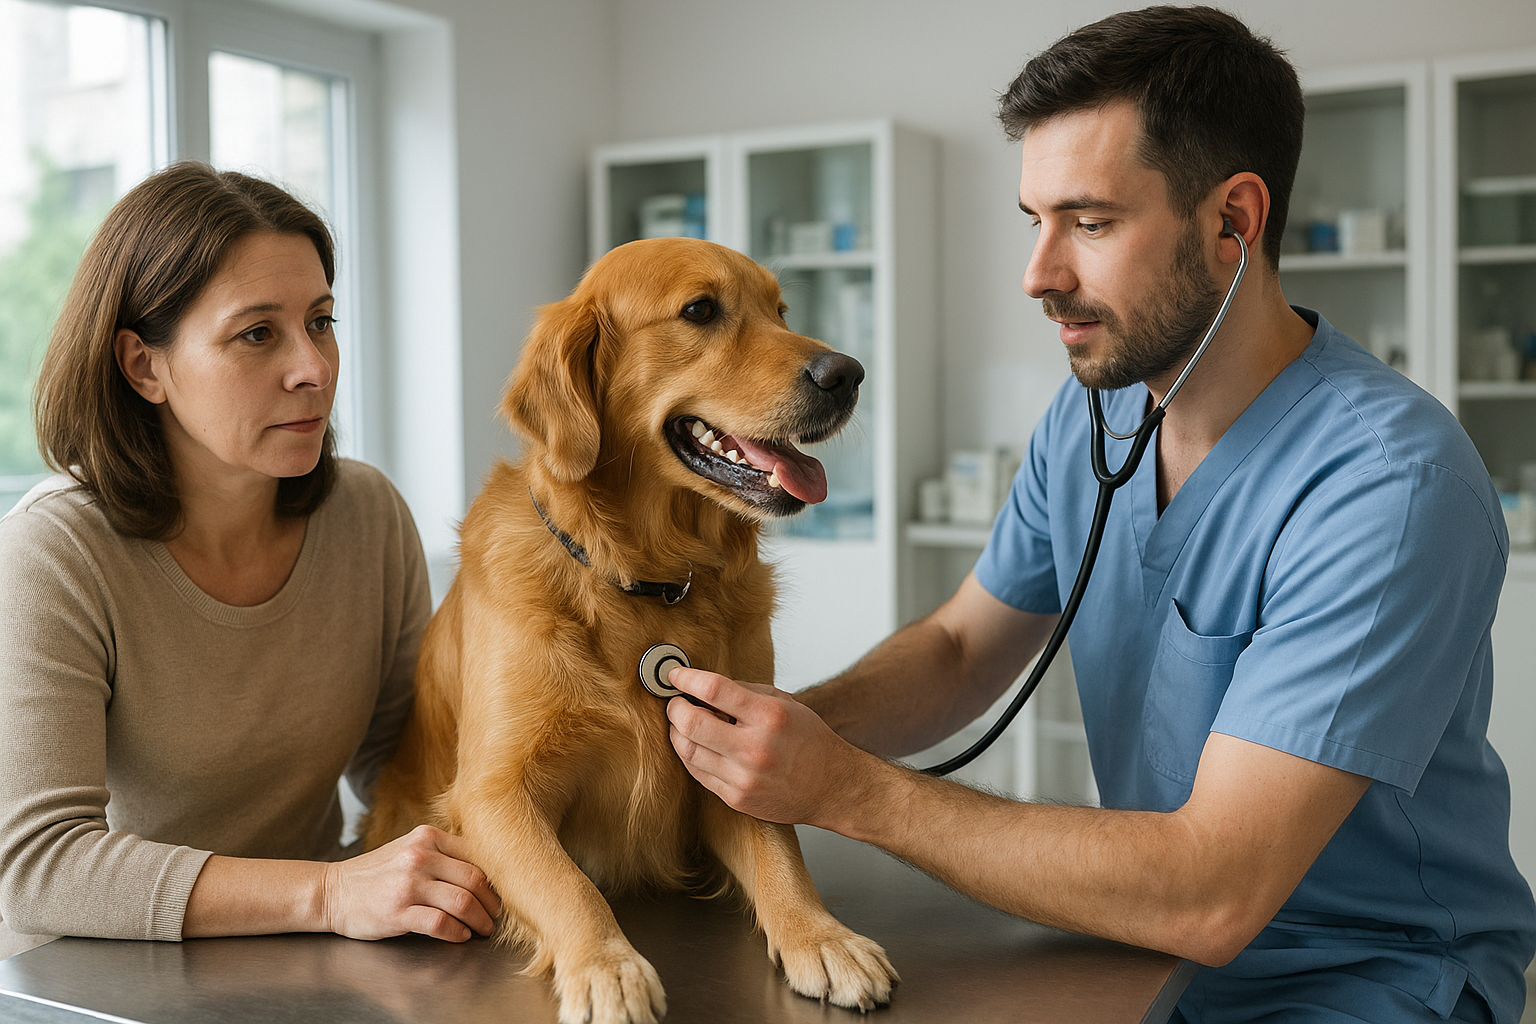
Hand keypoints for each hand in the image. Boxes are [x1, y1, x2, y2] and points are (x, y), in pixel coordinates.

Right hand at [322, 824, 501, 941]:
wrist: (332, 891)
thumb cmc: (376, 873)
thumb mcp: (409, 848)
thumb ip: (442, 853)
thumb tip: (485, 871)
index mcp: (428, 837)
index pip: (477, 855)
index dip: (495, 877)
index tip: (500, 892)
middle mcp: (420, 856)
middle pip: (476, 879)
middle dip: (492, 902)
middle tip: (496, 915)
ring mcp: (409, 884)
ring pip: (462, 901)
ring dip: (480, 920)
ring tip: (483, 929)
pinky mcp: (398, 911)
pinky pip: (441, 923)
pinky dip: (457, 932)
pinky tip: (460, 936)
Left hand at [665, 667, 869, 828]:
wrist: (831, 787)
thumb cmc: (809, 741)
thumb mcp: (784, 703)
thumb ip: (744, 692)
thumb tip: (702, 686)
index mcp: (769, 716)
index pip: (714, 690)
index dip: (687, 679)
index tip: (675, 675)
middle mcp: (755, 748)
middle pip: (691, 722)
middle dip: (675, 708)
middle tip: (675, 702)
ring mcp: (744, 777)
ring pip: (688, 750)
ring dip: (678, 732)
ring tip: (684, 723)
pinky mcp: (737, 798)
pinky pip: (698, 773)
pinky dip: (690, 754)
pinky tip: (696, 744)